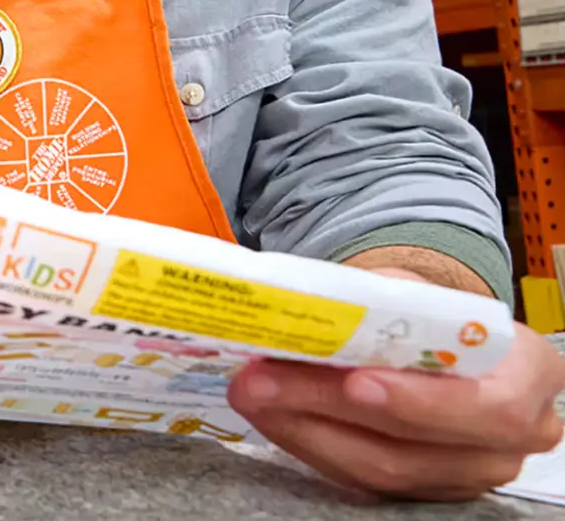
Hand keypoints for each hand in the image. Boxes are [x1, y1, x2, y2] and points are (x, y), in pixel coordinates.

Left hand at [230, 268, 564, 499]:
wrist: (436, 344)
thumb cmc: (429, 314)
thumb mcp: (413, 290)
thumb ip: (376, 299)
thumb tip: (309, 302)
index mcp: (530, 374)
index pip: (490, 405)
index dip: (420, 401)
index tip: (355, 381)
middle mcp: (513, 436)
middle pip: (416, 447)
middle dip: (327, 409)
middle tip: (261, 379)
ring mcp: (467, 473)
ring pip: (380, 471)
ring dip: (303, 429)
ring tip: (250, 390)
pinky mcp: (421, 491)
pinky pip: (359, 480)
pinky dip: (307, 443)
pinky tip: (270, 412)